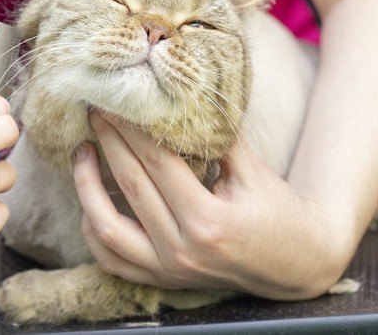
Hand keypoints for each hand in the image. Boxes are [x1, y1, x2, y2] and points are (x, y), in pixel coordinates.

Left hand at [74, 111, 348, 299]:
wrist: (296, 266)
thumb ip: (218, 137)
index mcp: (208, 221)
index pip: (157, 162)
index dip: (131, 128)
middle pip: (130, 185)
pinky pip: (110, 259)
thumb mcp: (254, 171)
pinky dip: (93, 228)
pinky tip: (89, 199)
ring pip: (106, 228)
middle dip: (108, 142)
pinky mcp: (160, 280)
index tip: (115, 102)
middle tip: (95, 112)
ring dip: (86, 186)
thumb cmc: (279, 213)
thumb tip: (181, 97)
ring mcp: (167, 270)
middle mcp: (182, 250)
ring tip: (82, 152)